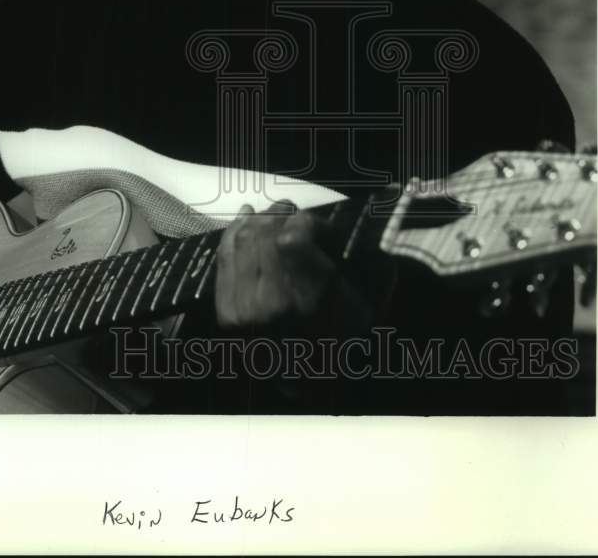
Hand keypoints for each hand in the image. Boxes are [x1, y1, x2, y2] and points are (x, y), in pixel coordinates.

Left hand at [215, 201, 394, 336]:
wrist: (307, 388)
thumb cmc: (345, 344)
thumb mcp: (371, 307)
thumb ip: (373, 267)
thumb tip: (366, 229)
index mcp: (309, 300)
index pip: (295, 236)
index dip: (308, 222)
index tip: (320, 228)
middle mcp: (271, 302)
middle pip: (265, 234)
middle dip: (280, 215)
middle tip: (293, 210)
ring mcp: (243, 308)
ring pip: (242, 243)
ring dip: (257, 220)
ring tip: (272, 212)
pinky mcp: (226, 313)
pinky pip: (224, 261)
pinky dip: (232, 235)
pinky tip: (244, 219)